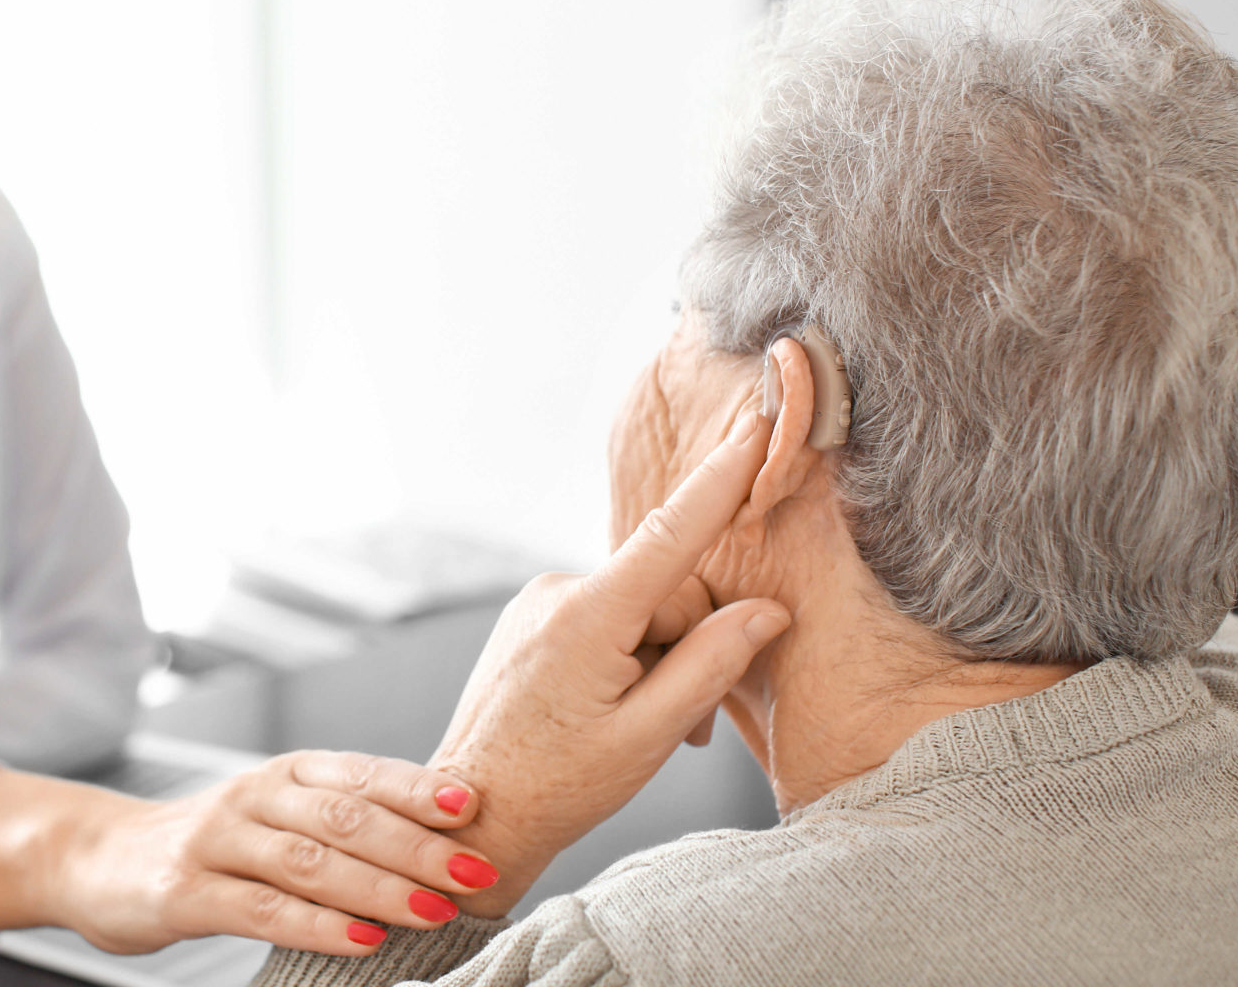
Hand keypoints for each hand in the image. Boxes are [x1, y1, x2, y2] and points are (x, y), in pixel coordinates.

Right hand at [52, 751, 500, 955]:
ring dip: (379, 887)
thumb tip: (444, 840)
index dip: (417, 788)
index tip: (474, 808)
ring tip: (435, 909)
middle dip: (416, 845)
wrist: (99, 858)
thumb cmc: (213, 842)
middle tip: (474, 872)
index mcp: (286, 772)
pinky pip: (261, 909)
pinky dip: (318, 926)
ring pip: (309, 861)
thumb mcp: (277, 815)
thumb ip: (342, 821)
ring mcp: (216, 840)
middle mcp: (253, 795)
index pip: (361, 772)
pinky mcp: (185, 891)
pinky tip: (364, 941)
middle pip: (344, 816)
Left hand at [431, 409, 790, 915]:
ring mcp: (540, 600)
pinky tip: (614, 711)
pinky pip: (606, 620)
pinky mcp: (533, 615)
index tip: (756, 424)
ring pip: (640, 611)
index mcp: (586, 615)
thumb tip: (767, 612)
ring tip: (641, 730)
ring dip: (659, 663)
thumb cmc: (558, 786)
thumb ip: (712, 666)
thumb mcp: (649, 736)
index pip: (672, 532)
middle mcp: (558, 590)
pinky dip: (628, 658)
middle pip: (668, 595)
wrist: (470, 812)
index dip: (722, 477)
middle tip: (686, 729)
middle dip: (690, 651)